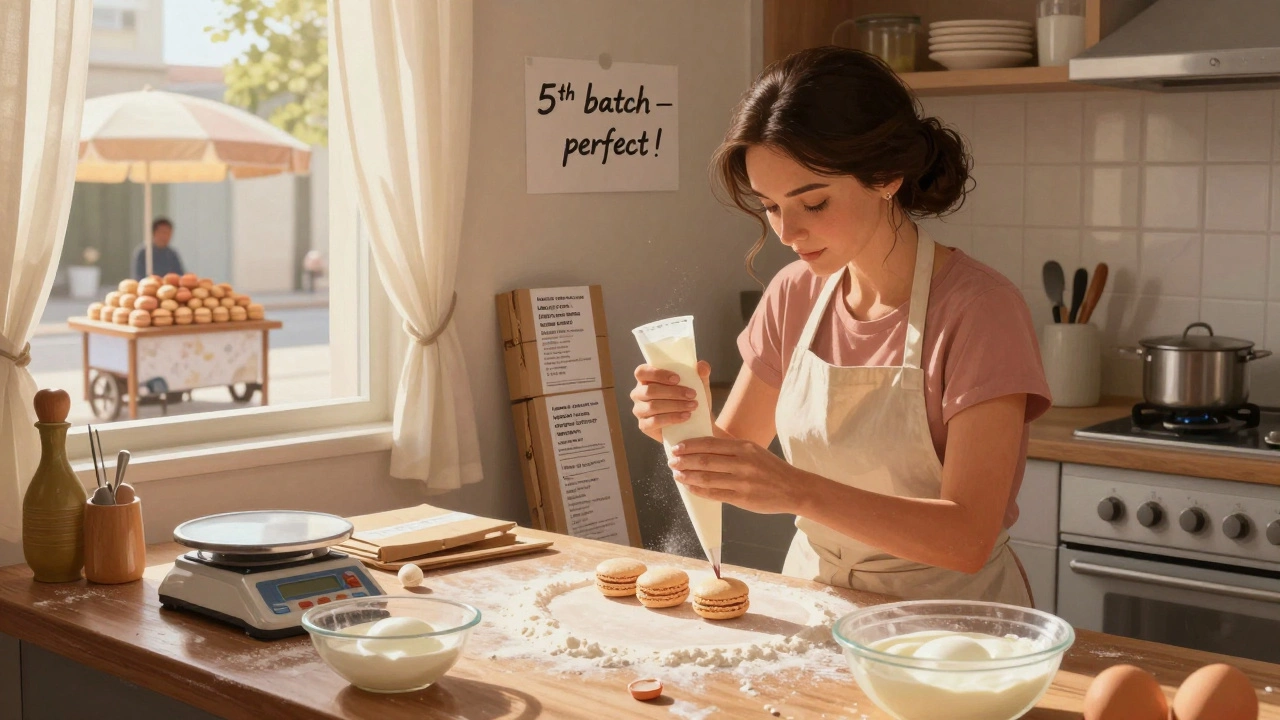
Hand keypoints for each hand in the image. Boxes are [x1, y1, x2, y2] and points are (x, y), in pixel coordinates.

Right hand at [630, 360, 710, 442]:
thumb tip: (702, 365)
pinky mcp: (644, 426)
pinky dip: (672, 418)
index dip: (657, 374)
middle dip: (673, 392)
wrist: (696, 424)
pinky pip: (654, 421)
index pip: (642, 372)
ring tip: (692, 406)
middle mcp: (639, 393)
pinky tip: (686, 416)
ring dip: (675, 405)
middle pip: (649, 390)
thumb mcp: (699, 385)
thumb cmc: (691, 399)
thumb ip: (701, 373)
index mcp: (646, 379)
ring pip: (652, 406)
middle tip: (692, 394)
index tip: (677, 378)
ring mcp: (639, 410)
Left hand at [669, 436, 805, 514]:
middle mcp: (742, 463)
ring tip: (677, 474)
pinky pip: (714, 494)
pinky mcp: (741, 498)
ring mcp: (742, 482)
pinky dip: (698, 490)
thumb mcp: (753, 450)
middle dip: (684, 461)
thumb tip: (703, 444)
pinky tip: (690, 487)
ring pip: (706, 478)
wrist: (793, 488)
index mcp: (744, 447)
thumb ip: (730, 448)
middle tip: (672, 461)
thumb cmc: (770, 468)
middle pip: (704, 461)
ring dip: (688, 476)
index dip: (690, 446)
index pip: (710, 444)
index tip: (677, 448)